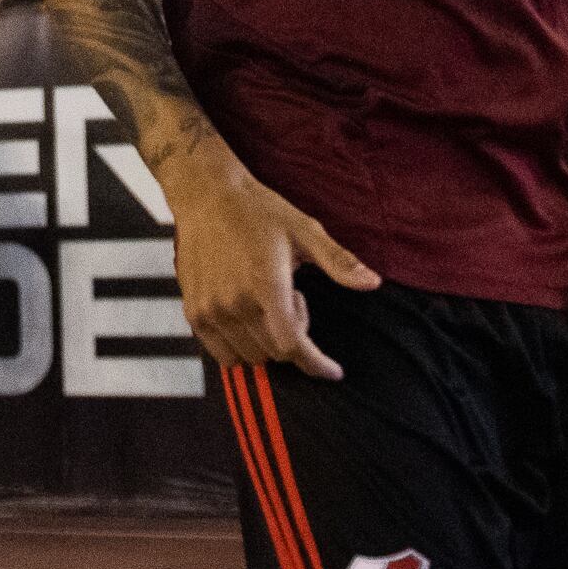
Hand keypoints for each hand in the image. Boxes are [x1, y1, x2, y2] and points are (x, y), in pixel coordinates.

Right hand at [164, 147, 379, 379]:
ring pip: (250, 357)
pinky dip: (242, 347)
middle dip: (294, 336)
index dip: (317, 364)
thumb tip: (373, 282)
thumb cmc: (259, 211)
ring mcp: (210, 310)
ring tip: (266, 303)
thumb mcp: (304, 230)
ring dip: (267, 342)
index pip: (292, 345)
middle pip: (275, 353)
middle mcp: (234, 302)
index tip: (333, 371)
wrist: (206, 196)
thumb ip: (339, 261)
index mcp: (265, 283)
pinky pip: (222, 354)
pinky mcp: (194, 313)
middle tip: (292, 299)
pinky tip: (248, 316)